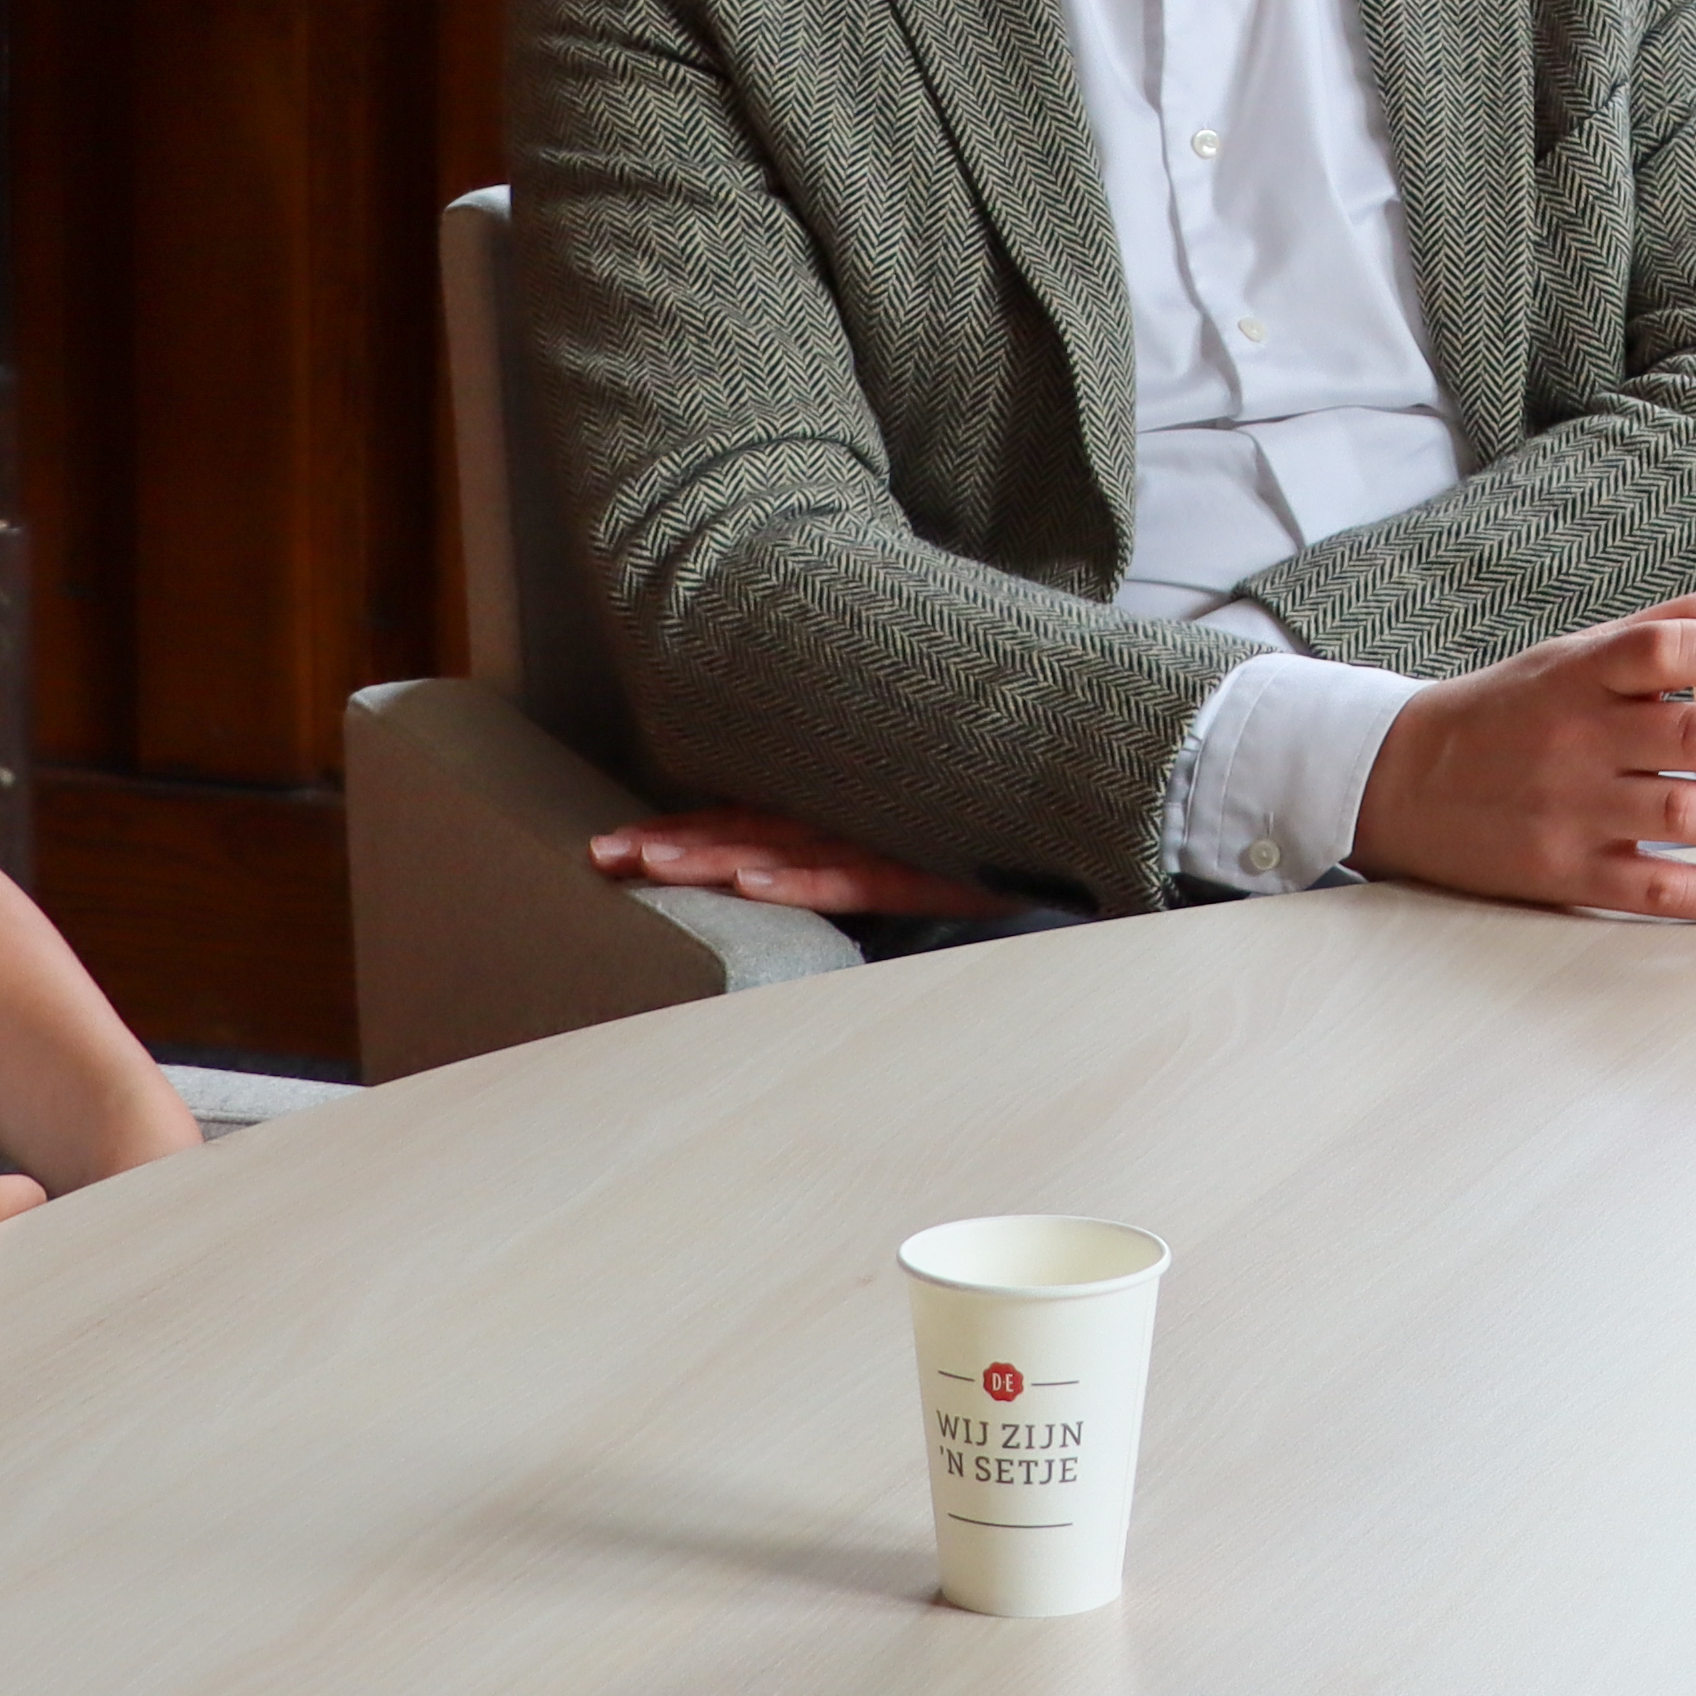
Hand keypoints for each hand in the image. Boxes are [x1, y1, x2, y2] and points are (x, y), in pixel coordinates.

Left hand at [589, 803, 1010, 917]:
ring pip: (786, 849)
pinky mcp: (929, 866)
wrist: (1092, 813)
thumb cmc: (1001, 825)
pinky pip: (857, 876)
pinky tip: (755, 885)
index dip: (680, 830)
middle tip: (603, 857)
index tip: (616, 847)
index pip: (745, 819)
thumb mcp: (916, 836)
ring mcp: (889, 840)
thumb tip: (786, 864)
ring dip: (715, 857)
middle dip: (671, 844)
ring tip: (654, 867)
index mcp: (842, 810)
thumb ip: (859, 843)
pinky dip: (803, 880)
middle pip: (747, 830)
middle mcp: (856, 819)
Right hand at [1348, 594, 1695, 923]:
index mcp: (1579, 671)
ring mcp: (1567, 809)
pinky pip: (1661, 891)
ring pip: (1690, 817)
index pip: (1672, 647)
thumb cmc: (1509, 712)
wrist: (1401, 781)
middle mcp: (1574, 736)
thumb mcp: (1577, 653)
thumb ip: (1675, 628)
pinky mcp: (1562, 873)